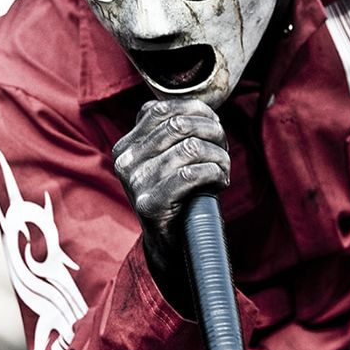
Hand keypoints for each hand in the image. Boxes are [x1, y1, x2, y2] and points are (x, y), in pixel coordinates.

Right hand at [112, 98, 229, 292]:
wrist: (170, 243)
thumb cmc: (179, 193)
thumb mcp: (170, 156)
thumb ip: (177, 129)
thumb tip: (203, 106)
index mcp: (126, 145)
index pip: (161, 109)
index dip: (196, 111)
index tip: (214, 124)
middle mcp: (125, 161)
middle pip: (179, 126)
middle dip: (212, 132)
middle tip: (224, 147)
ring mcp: (135, 183)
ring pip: (190, 148)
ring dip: (218, 156)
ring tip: (223, 168)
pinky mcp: (150, 204)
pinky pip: (191, 175)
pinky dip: (215, 174)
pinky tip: (219, 182)